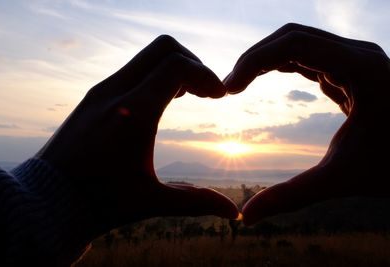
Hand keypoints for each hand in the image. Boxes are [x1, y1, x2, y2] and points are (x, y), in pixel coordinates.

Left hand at [37, 35, 237, 233]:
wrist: (47, 200)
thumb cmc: (98, 202)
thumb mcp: (151, 200)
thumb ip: (196, 201)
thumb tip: (234, 213)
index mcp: (134, 114)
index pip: (178, 66)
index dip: (206, 76)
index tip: (219, 97)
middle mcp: (115, 93)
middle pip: (164, 48)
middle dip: (192, 63)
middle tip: (204, 91)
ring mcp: (101, 91)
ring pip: (146, 56)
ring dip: (172, 67)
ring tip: (184, 96)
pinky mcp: (93, 96)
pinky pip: (130, 69)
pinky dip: (152, 75)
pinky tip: (157, 101)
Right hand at [224, 23, 389, 224]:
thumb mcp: (341, 179)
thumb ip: (291, 196)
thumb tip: (247, 216)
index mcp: (361, 69)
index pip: (293, 45)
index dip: (254, 61)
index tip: (229, 89)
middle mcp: (359, 55)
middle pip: (292, 37)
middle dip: (255, 57)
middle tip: (230, 87)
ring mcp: (355, 59)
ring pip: (299, 43)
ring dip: (266, 60)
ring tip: (240, 84)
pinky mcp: (350, 70)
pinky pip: (308, 58)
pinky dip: (281, 66)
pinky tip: (263, 80)